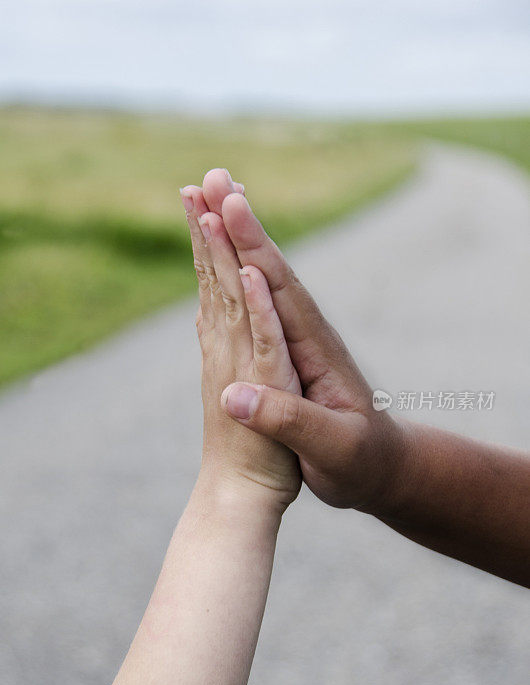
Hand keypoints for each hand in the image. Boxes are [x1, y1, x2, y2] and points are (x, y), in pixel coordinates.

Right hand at [195, 169, 404, 513]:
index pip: (280, 287)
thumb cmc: (361, 462)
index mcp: (316, 348)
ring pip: (257, 280)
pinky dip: (233, 276)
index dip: (251, 247)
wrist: (381, 468)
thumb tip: (233, 396)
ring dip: (231, 241)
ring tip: (204, 203)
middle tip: (206, 177)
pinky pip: (253, 305)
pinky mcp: (285, 353)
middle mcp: (305, 334)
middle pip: (265, 269)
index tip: (224, 206)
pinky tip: (220, 263)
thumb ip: (290, 421)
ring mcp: (295, 341)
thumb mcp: (332, 448)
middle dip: (236, 224)